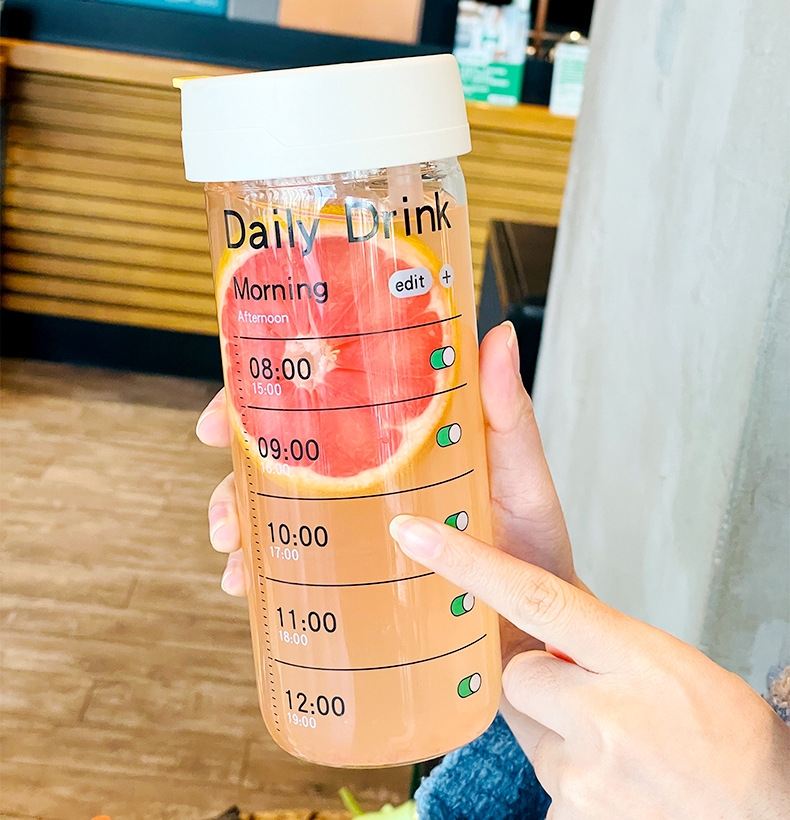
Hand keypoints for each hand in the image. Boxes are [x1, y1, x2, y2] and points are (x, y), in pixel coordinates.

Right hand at [195, 322, 586, 619]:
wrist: (540, 629)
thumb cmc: (533, 543)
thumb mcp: (520, 473)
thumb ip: (509, 412)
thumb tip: (501, 332)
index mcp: (396, 441)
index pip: (320, 405)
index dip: (261, 401)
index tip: (224, 417)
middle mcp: (369, 479)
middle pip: (282, 461)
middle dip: (235, 478)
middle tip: (223, 510)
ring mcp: (360, 530)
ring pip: (277, 515)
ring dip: (239, 527)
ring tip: (231, 555)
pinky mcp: (359, 579)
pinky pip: (297, 573)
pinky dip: (264, 578)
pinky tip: (247, 590)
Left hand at [389, 522, 789, 817]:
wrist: (767, 809)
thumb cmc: (722, 732)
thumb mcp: (663, 661)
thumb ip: (591, 641)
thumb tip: (532, 626)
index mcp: (631, 655)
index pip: (531, 595)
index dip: (466, 562)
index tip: (414, 534)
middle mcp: (603, 714)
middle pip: (514, 675)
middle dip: (542, 682)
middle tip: (596, 701)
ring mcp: (586, 775)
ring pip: (528, 728)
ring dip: (559, 733)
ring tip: (619, 749)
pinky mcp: (570, 818)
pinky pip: (545, 778)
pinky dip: (572, 778)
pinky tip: (618, 784)